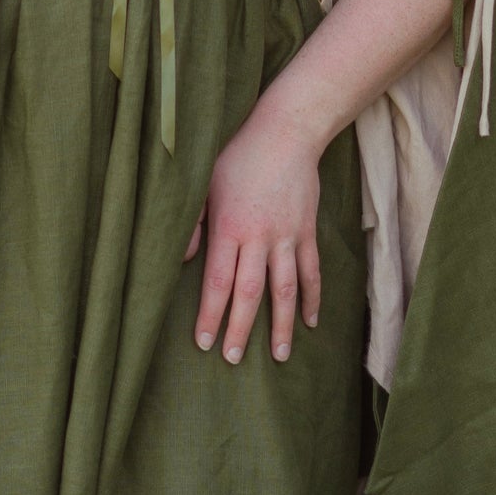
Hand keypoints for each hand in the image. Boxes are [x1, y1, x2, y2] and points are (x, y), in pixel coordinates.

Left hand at [186, 103, 323, 364]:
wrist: (285, 134)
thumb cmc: (237, 157)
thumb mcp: (204, 185)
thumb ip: (194, 225)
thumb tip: (183, 261)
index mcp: (229, 228)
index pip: (218, 282)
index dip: (211, 315)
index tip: (205, 342)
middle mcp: (259, 237)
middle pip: (250, 292)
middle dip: (240, 328)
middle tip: (233, 359)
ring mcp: (287, 236)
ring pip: (285, 289)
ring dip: (281, 324)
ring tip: (278, 355)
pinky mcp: (307, 231)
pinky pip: (311, 271)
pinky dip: (312, 297)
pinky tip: (310, 322)